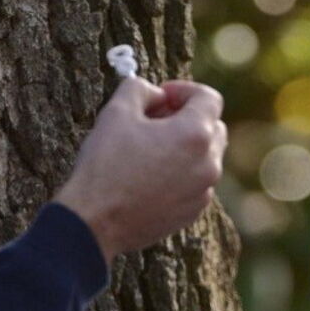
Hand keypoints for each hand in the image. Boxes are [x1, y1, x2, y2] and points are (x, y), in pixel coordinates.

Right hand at [54, 78, 226, 266]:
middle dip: (187, 117)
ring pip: (206, 157)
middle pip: (213, 127)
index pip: (209, 98)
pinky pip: (196, 183)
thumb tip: (155, 95)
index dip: (184, 90)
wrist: (96, 222)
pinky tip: (150, 176)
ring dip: (185, 146)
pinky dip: (182, 173)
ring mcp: (203, 191)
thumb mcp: (116, 112)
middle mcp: (209, 164)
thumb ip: (140, 89)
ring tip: (149, 149)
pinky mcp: (193, 212)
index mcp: (195, 134)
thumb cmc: (105, 166)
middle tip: (154, 121)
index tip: (162, 96)